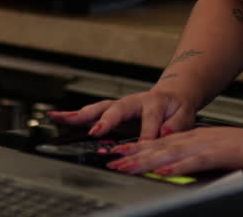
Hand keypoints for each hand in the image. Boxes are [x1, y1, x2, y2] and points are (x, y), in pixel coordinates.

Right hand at [47, 87, 197, 141]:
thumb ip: (176, 125)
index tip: (142, 147)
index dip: (147, 133)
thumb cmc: (176, 108)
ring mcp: (121, 105)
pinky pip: (91, 111)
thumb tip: (165, 133)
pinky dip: (73, 115)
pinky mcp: (110, 110)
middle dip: (107, 120)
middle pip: (119, 108)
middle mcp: (134, 101)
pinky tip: (57, 116)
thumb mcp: (185, 115)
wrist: (172, 95)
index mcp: (155, 102)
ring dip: (82, 114)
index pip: (150, 119)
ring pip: (100, 107)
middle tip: (96, 132)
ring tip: (63, 118)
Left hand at [103, 126, 242, 176]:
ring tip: (126, 164)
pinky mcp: (222, 153)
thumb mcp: (220, 155)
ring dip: (146, 158)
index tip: (118, 153)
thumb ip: (199, 160)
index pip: (162, 142)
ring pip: (171, 150)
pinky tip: (163, 171)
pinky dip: (178, 165)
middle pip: (160, 145)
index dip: (139, 148)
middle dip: (134, 152)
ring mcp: (210, 144)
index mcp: (198, 138)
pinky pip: (196, 160)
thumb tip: (178, 170)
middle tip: (111, 158)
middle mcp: (199, 138)